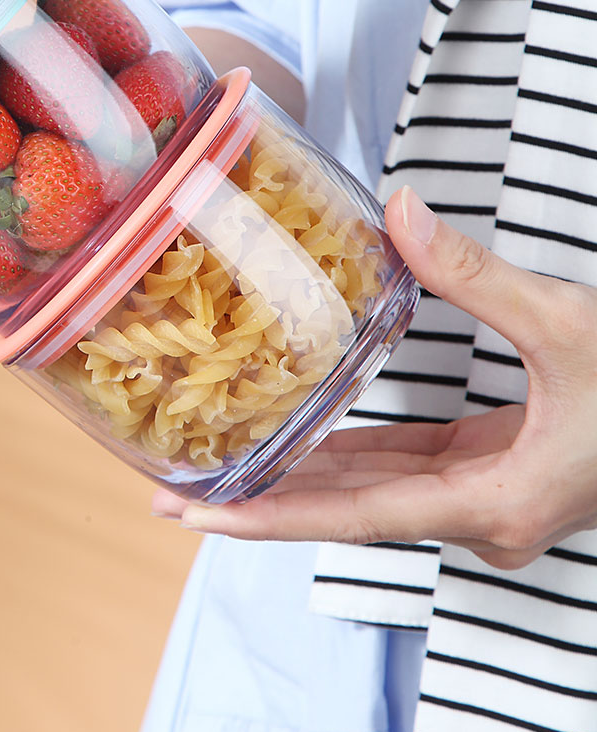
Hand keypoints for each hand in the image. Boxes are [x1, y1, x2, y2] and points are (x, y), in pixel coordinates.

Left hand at [153, 187, 596, 567]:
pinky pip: (413, 467)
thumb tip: (402, 211)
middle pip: (352, 511)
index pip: (353, 518)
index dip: (267, 519)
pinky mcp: (504, 472)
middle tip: (174, 491)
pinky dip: (359, 452)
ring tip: (222, 457)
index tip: (192, 520)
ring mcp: (497, 501)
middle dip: (266, 500)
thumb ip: (476, 275)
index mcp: (495, 503)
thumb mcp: (568, 323)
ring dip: (307, 475)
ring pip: (380, 490)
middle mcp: (487, 519)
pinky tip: (309, 430)